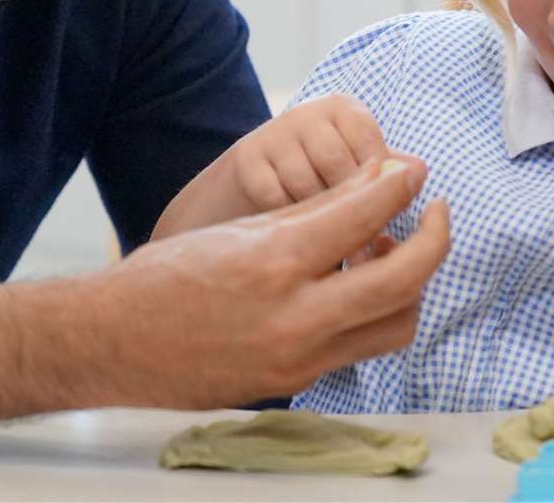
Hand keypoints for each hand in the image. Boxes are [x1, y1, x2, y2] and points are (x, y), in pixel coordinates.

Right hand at [90, 157, 449, 407]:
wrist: (117, 342)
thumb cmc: (168, 275)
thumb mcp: (241, 227)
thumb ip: (317, 207)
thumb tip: (380, 178)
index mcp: (273, 261)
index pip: (364, 215)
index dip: (399, 187)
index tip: (415, 171)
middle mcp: (294, 314)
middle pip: (402, 280)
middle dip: (434, 241)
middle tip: (436, 214)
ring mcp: (299, 357)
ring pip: (395, 324)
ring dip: (410, 287)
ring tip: (391, 255)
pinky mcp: (297, 381)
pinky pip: (360, 347)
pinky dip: (372, 314)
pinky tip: (355, 287)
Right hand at [153, 94, 393, 237]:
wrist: (254, 174)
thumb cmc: (321, 173)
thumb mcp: (356, 163)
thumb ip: (390, 171)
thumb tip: (420, 172)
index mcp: (344, 109)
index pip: (373, 149)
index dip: (382, 195)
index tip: (386, 232)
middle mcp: (307, 114)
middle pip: (339, 166)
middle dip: (351, 214)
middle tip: (361, 254)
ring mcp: (273, 134)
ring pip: (306, 185)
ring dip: (318, 221)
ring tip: (328, 246)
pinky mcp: (246, 158)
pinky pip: (275, 198)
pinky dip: (287, 220)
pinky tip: (293, 234)